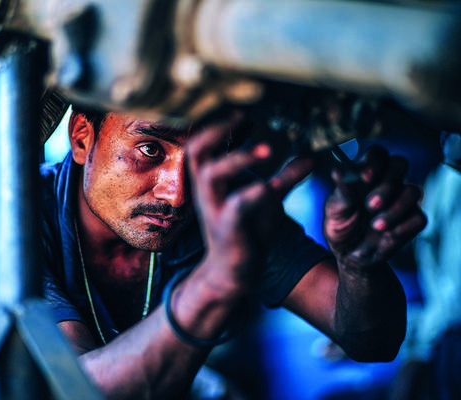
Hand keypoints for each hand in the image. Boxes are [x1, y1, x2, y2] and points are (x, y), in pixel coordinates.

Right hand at [186, 112, 313, 291]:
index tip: (242, 110)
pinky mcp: (226, 229)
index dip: (217, 123)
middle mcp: (206, 191)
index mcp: (212, 180)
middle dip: (216, 130)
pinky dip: (251, 194)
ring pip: (210, 175)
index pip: (202, 142)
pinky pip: (234, 207)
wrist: (233, 273)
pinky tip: (268, 186)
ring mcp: (213, 209)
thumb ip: (285, 177)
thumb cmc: (246, 231)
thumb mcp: (267, 200)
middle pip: (196, 151)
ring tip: (267, 149)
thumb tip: (312, 156)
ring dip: (238, 159)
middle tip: (241, 117)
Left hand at [323, 145, 426, 270]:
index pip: (377, 154)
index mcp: (367, 174)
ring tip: (375, 225)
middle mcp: (387, 183)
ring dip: (394, 209)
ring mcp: (402, 200)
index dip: (375, 162)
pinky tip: (385, 234)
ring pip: (413, 191)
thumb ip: (341, 191)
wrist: (348, 255)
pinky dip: (401, 227)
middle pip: (400, 164)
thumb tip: (338, 171)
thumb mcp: (334, 209)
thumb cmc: (340, 226)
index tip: (365, 178)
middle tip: (370, 205)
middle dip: (388, 183)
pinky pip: (418, 217)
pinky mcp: (412, 221)